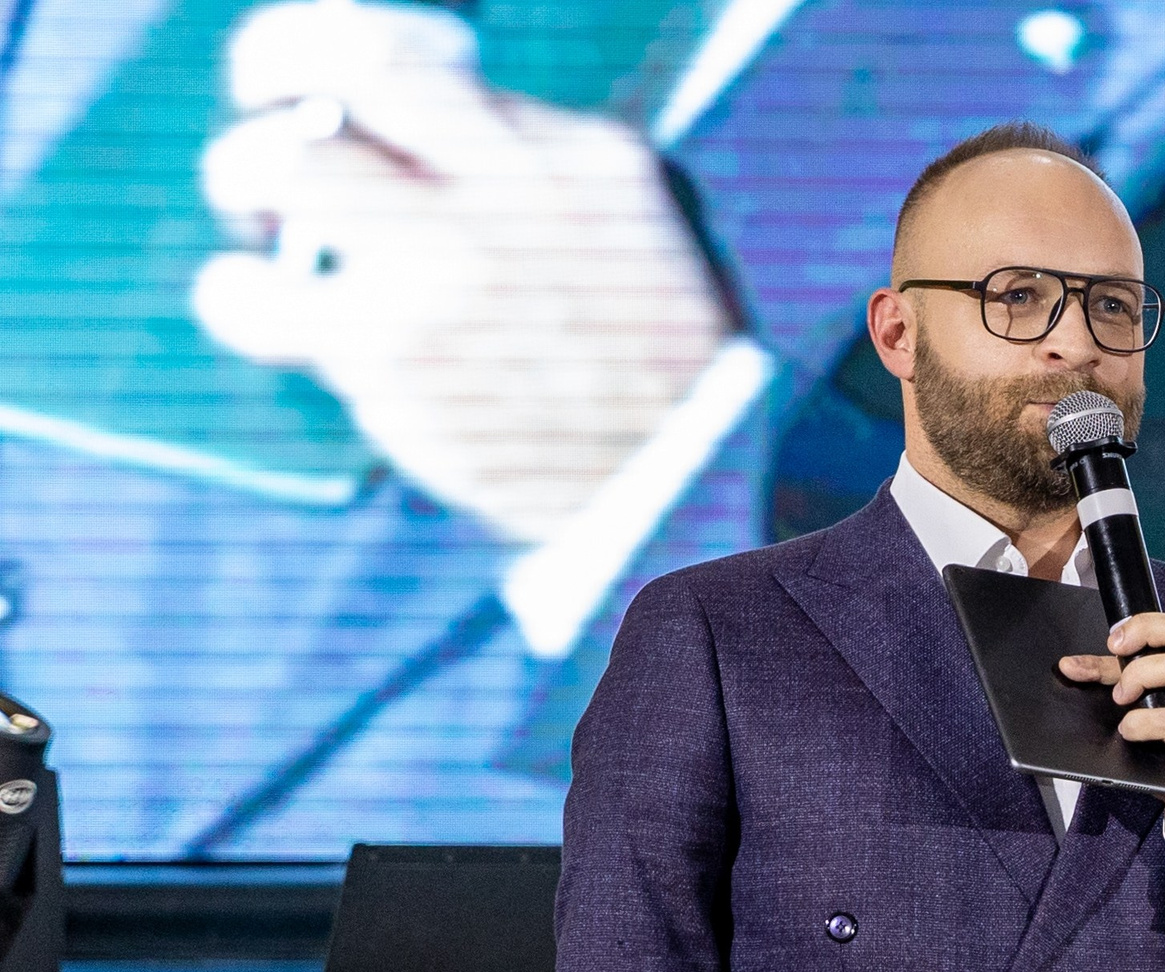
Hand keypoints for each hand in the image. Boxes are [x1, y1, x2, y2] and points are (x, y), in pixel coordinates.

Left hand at [191, 1, 730, 542]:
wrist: (681, 490)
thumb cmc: (665, 363)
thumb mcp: (647, 228)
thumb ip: (541, 163)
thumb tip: (412, 121)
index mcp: (576, 160)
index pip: (400, 58)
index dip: (312, 48)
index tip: (294, 74)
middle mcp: (505, 200)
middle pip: (334, 89)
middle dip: (264, 98)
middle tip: (262, 150)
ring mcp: (442, 278)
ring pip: (281, 176)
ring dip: (242, 191)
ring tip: (257, 230)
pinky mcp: (395, 364)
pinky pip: (272, 307)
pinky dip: (247, 301)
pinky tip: (260, 305)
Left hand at [1058, 613, 1164, 847]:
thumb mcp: (1154, 709)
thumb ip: (1123, 685)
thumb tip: (1074, 668)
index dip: (1137, 626)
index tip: (1110, 639)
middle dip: (1144, 632)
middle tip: (1115, 650)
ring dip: (1141, 676)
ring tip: (1120, 698)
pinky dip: (1143, 723)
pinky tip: (1129, 731)